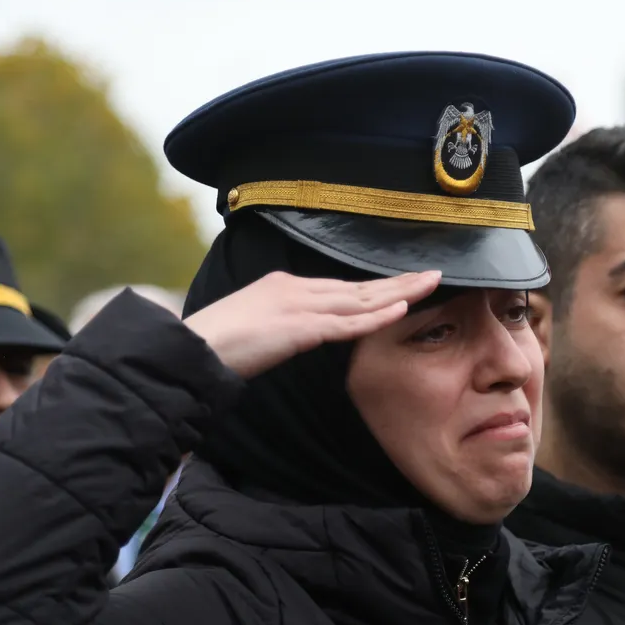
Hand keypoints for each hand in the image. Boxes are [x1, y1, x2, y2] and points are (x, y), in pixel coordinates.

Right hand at [184, 270, 441, 378]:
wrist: (192, 350)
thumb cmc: (214, 345)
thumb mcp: (253, 327)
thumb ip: (280, 326)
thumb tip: (292, 335)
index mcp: (285, 287)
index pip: (341, 286)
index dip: (376, 287)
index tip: (402, 284)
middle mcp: (296, 289)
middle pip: (358, 286)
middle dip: (397, 282)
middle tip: (432, 274)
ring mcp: (300, 306)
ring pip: (361, 298)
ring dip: (399, 292)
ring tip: (430, 284)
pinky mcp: (300, 328)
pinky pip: (348, 323)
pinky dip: (377, 317)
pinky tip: (402, 309)